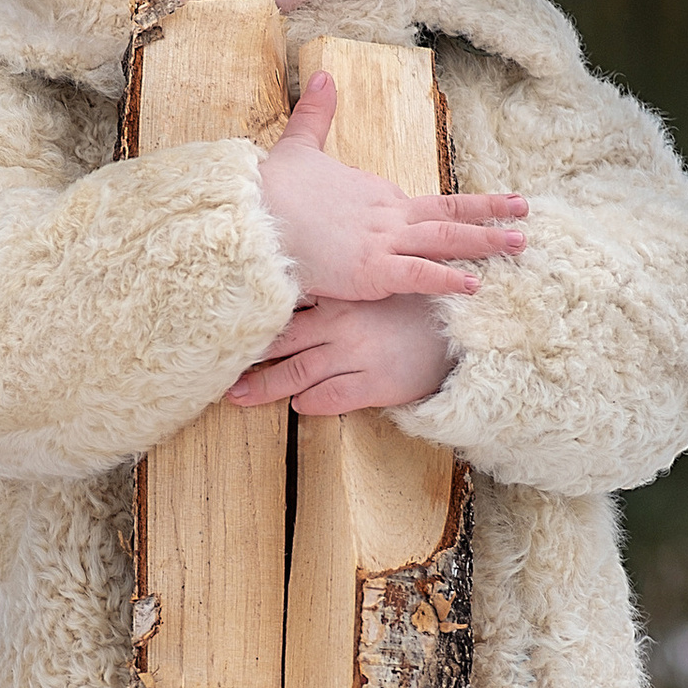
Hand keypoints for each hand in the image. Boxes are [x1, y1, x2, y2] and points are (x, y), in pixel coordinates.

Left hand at [226, 295, 458, 417]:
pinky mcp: (374, 384)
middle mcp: (343, 325)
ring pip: (297, 374)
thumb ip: (345, 284)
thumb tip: (305, 282)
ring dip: (265, 387)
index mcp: (342, 297)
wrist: (467, 328)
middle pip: (282, 345)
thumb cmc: (421, 304)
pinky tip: (299, 405)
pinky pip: (330, 398)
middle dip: (249, 361)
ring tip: (238, 397)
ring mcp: (356, 355)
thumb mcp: (381, 284)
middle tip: (221, 374)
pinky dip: (309, 403)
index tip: (225, 330)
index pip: (287, 309)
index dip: (256, 322)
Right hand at [256, 72, 525, 299]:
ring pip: (445, 239)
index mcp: (375, 194)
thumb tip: (322, 75)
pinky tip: (476, 287)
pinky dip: (448, 280)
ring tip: (520, 244)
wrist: (249, 215)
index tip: (487, 210)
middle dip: (490, 213)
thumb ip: (315, 116)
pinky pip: (419, 275)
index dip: (460, 206)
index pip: (427, 202)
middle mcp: (387, 214)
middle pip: (449, 211)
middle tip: (526, 213)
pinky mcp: (370, 270)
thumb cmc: (269, 191)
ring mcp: (382, 242)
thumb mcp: (296, 148)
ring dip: (484, 242)